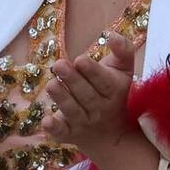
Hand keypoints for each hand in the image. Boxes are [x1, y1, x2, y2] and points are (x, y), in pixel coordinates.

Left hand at [43, 33, 137, 160]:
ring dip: (62, 99)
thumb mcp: (123, 70)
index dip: (92, 71)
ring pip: (73, 111)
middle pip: (86, 95)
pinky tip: (46, 122)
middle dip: (72, 80)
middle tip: (59, 64)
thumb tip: (112, 35)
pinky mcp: (69, 133)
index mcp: (113, 91)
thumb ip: (123, 50)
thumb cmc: (114, 92)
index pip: (104, 81)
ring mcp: (84, 122)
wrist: (112, 133)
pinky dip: (54, 129)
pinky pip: (62, 133)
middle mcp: (99, 109)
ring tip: (51, 85)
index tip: (80, 60)